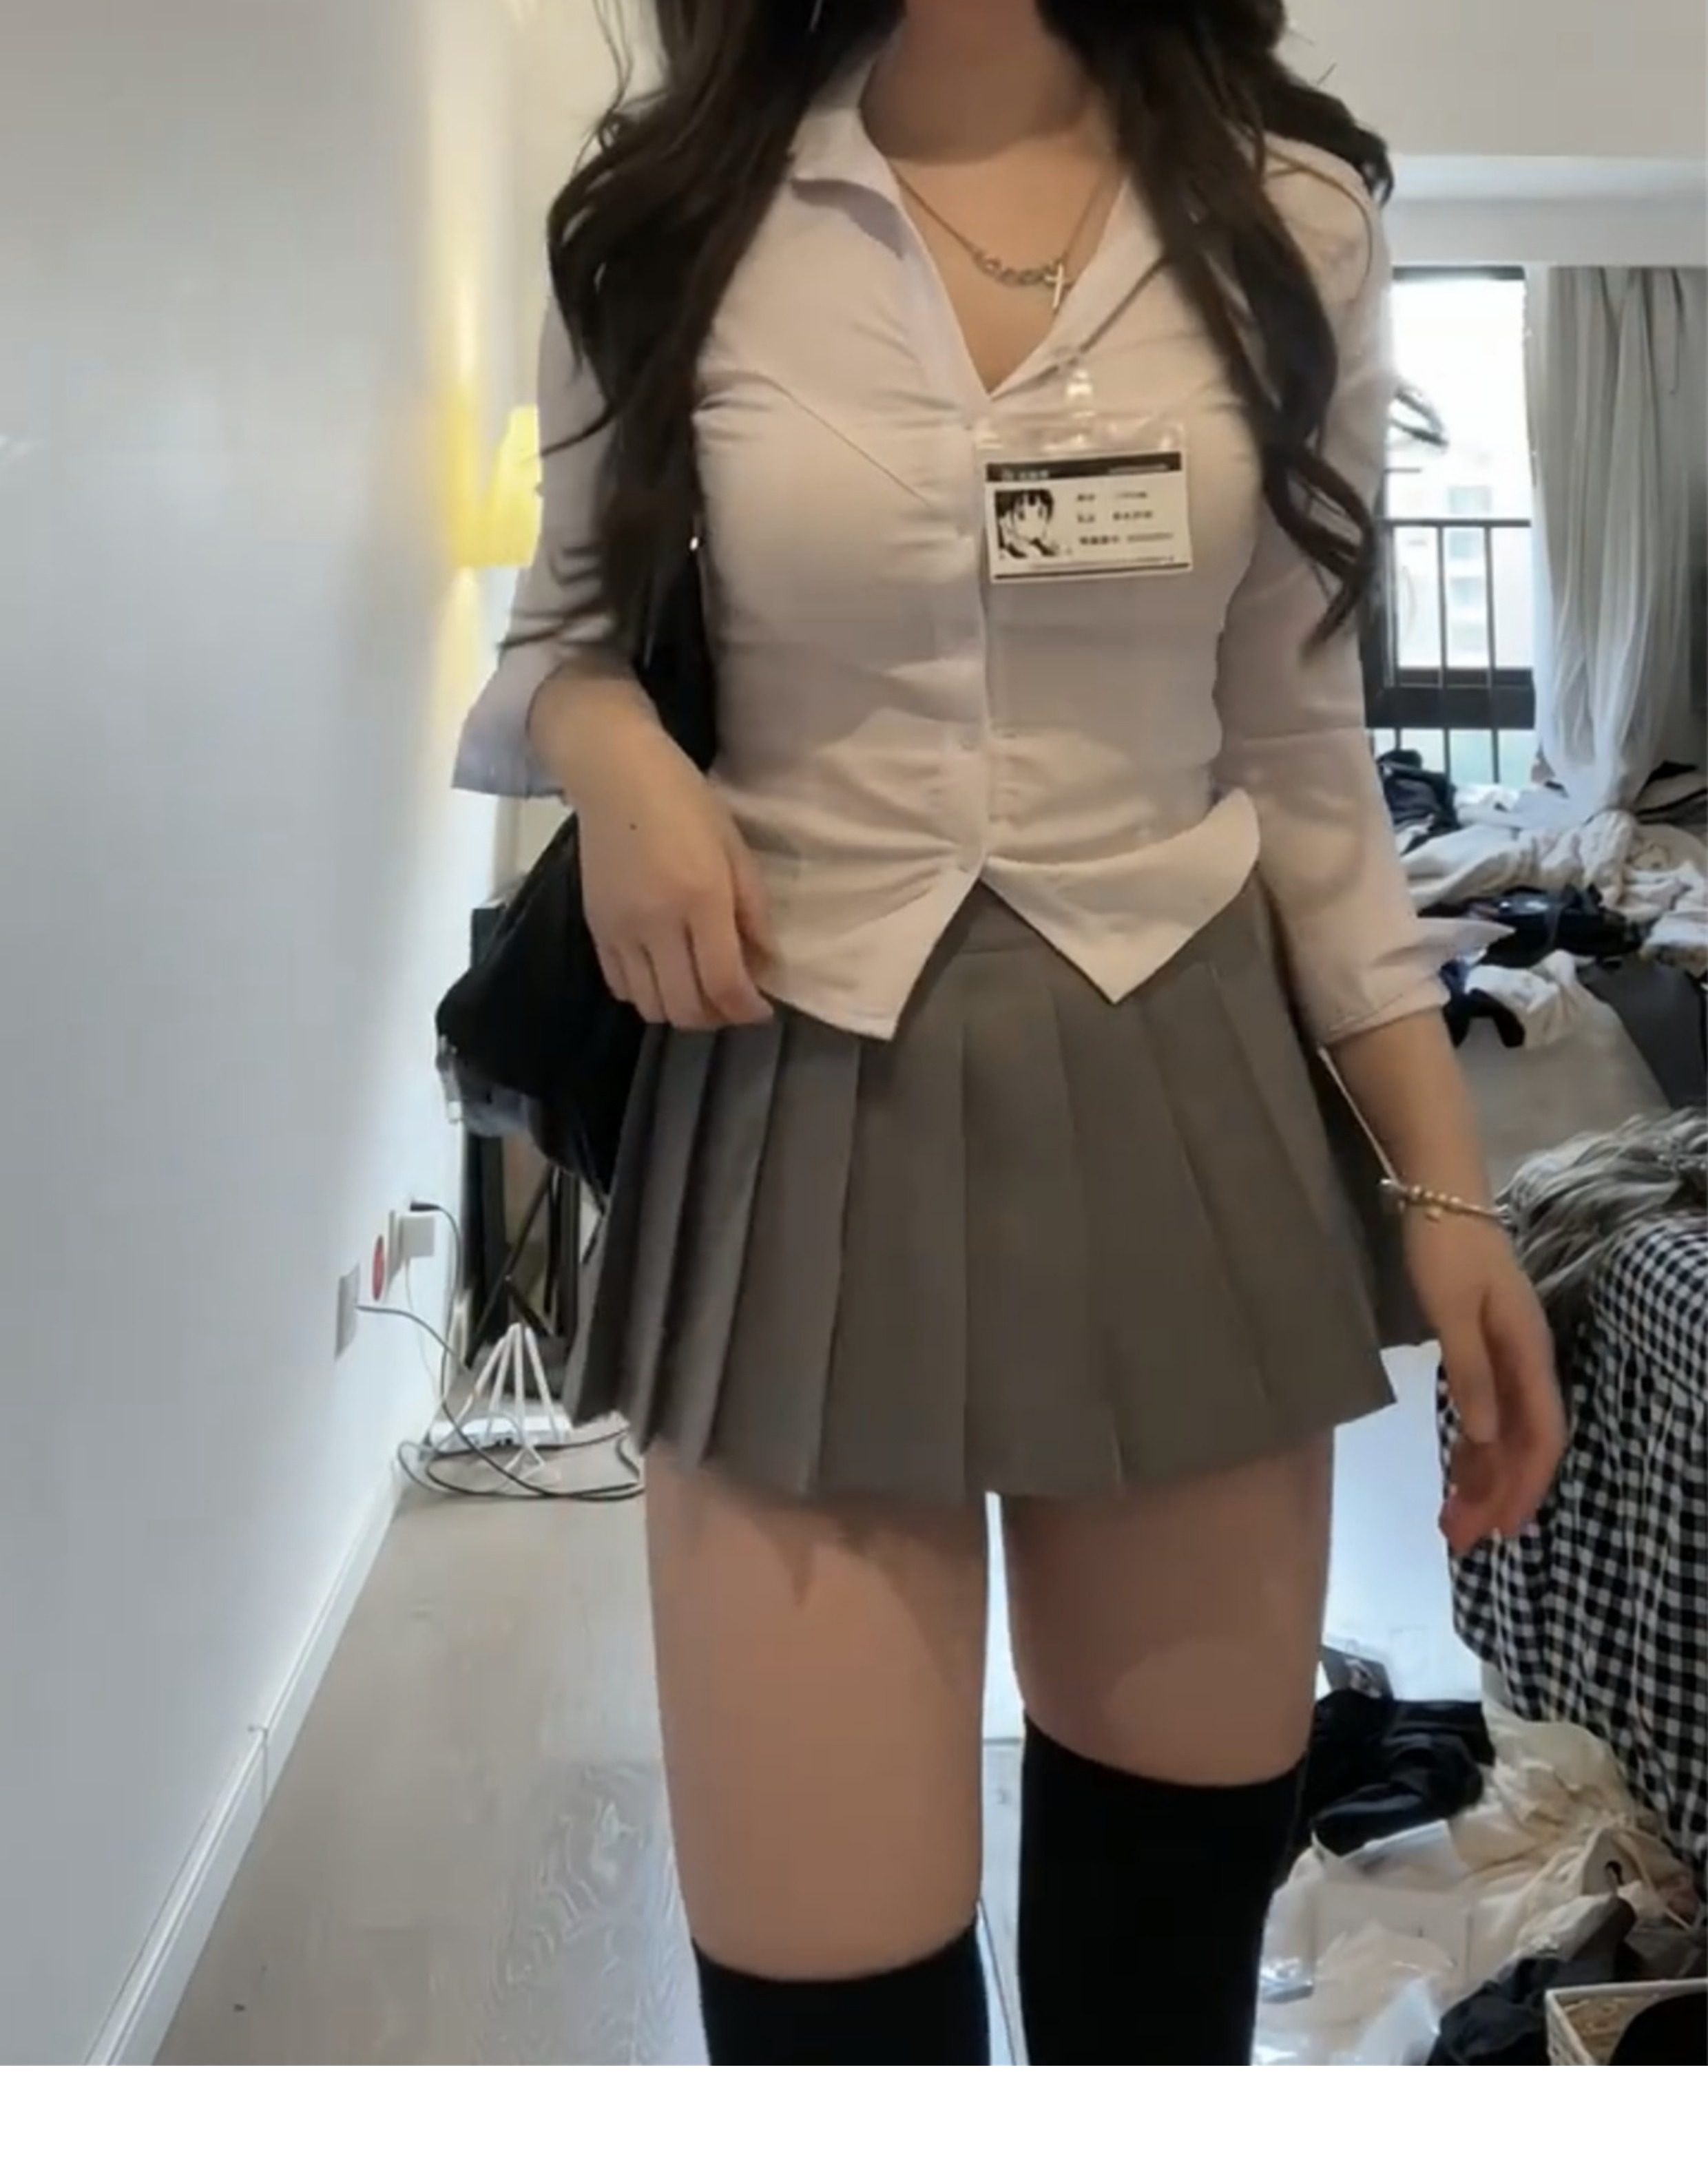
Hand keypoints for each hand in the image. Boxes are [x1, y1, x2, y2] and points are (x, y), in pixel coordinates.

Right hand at [579, 735, 775, 1032]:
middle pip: (685, 1007)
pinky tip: (666, 972)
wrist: (615, 774)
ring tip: (700, 989)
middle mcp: (656, 923)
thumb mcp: (735, 850)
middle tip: (733, 1001)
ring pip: (650, 1006)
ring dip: (681, 1010)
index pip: (723, 983)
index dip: (747, 1010)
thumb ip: (753, 912)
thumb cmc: (686, 803)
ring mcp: (620, 930)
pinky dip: (648, 994)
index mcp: (700, 899)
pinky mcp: (595, 929)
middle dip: (717, 1017)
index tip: (762, 1009)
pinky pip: (621, 987)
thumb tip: (765, 966)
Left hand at [1403, 1213, 1566, 1556]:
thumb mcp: (1451, 1309)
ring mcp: (1506, 1356)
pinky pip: (1486, 1413)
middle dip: (1496, 1495)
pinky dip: (1472, 1448)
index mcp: (1528, 1353)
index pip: (1539, 1435)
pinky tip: (1455, 1475)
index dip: (1524, 1485)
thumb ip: (1470, 1370)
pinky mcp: (1484, 1350)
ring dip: (1482, 1479)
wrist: (1439, 1194)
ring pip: (1503, 1434)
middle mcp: (1525, 1361)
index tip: (1502, 1529)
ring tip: (1451, 1523)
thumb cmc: (1444, 1248)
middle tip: (1460, 1541)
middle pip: (1521, 1444)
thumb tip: (1484, 1436)